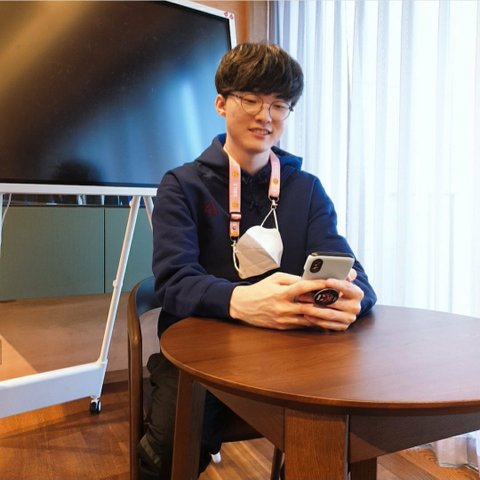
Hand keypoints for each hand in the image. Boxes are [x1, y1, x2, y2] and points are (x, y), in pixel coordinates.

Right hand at [229, 271, 363, 330]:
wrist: (243, 306)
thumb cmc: (259, 289)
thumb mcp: (274, 279)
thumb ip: (292, 279)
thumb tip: (308, 280)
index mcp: (281, 293)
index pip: (302, 287)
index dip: (317, 284)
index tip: (330, 282)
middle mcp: (283, 307)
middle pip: (309, 306)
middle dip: (324, 302)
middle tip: (339, 298)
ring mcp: (283, 319)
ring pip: (307, 318)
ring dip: (321, 314)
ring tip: (335, 310)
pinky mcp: (283, 327)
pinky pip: (302, 325)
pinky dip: (313, 322)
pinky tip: (323, 319)